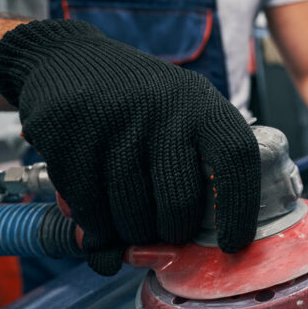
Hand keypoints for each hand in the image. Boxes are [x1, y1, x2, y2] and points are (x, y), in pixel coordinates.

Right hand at [0, 20, 259, 274]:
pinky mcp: (69, 134)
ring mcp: (114, 120)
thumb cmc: (139, 106)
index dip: (239, 208)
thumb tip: (200, 249)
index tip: (232, 244)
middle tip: (164, 232)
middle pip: (179, 203)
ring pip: (132, 216)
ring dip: (130, 235)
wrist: (69, 59)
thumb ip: (197, 171)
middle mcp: (162, 108)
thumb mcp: (182, 117)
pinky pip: (89, 211)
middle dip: (173, 233)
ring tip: (127, 219)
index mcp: (202, 105)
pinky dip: (94, 229)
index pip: (235, 159)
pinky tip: (95, 218)